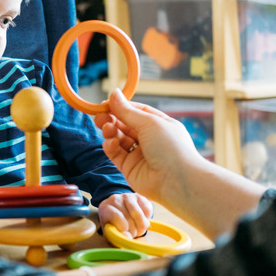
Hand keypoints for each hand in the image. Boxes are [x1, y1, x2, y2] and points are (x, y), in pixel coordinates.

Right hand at [95, 89, 265, 239]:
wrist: (176, 181)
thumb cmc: (171, 148)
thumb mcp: (149, 122)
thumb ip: (127, 110)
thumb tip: (114, 93)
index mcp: (159, 125)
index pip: (136, 111)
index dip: (121, 107)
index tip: (106, 104)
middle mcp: (149, 139)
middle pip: (125, 125)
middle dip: (112, 119)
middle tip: (99, 116)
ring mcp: (139, 154)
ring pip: (118, 139)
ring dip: (110, 132)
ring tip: (106, 128)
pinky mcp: (129, 168)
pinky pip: (116, 154)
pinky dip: (111, 146)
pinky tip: (111, 143)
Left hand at [97, 192, 152, 237]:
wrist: (119, 212)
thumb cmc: (113, 225)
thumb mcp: (110, 231)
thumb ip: (116, 236)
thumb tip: (127, 237)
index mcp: (104, 208)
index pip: (116, 216)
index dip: (123, 228)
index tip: (126, 234)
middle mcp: (114, 199)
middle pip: (128, 218)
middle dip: (133, 231)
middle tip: (132, 234)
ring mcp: (127, 196)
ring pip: (138, 214)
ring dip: (141, 226)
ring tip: (138, 230)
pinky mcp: (139, 197)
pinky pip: (147, 210)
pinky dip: (147, 219)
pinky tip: (141, 220)